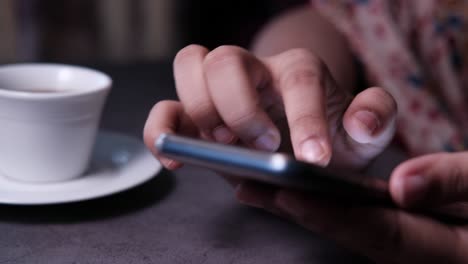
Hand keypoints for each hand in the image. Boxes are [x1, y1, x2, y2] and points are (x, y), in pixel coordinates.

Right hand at [144, 45, 396, 170]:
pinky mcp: (195, 116)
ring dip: (199, 107)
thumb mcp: (367, 135)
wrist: (303, 145)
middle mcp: (255, 71)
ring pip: (190, 63)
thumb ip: (376, 118)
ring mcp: (220, 90)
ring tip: (223, 145)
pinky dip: (161, 131)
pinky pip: (165, 109)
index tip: (315, 159)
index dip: (306, 116)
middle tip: (263, 146)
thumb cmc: (332, 137)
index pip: (298, 77)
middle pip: (227, 58)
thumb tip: (358, 122)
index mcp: (300, 71)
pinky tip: (176, 159)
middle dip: (240, 107)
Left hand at [236, 152, 467, 263]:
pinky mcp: (406, 228)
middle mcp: (420, 250)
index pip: (378, 229)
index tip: (286, 190)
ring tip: (258, 185)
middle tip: (250, 186)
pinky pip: (359, 217)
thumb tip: (401, 184)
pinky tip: (298, 187)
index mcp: (445, 248)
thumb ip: (458, 182)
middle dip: (298, 211)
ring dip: (303, 206)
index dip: (330, 212)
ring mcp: (411, 242)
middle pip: (350, 231)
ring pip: (349, 226)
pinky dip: (325, 203)